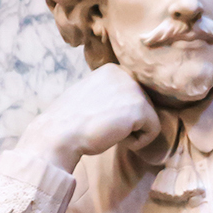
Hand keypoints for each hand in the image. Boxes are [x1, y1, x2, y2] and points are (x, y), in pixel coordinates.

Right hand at [17, 63, 160, 172]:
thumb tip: (122, 105)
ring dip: (130, 132)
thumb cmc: (69, 122)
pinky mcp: (139, 107)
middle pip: (142, 107)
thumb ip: (109, 94)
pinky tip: (115, 138)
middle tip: (102, 126)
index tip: (97, 119)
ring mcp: (133, 88)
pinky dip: (137, 142)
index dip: (117, 115)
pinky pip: (153, 131)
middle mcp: (125, 73)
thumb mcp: (90, 96)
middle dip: (126, 123)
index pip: (131, 97)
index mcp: (112, 70)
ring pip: (148, 119)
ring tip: (106, 130)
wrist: (59, 133)